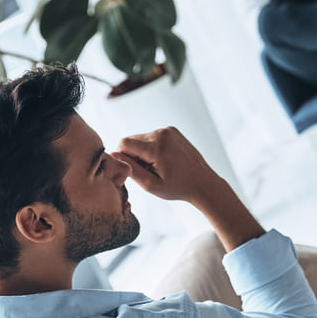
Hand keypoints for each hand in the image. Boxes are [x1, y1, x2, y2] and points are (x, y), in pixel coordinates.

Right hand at [112, 127, 226, 204]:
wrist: (203, 182)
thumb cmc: (178, 187)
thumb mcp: (151, 185)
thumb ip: (131, 169)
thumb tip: (113, 154)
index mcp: (157, 147)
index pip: (124, 143)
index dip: (124, 157)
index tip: (135, 170)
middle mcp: (163, 133)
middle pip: (132, 139)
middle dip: (134, 155)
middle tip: (149, 170)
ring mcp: (169, 130)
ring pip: (141, 138)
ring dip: (143, 152)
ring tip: (158, 166)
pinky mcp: (173, 130)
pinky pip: (152, 137)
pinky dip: (152, 148)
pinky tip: (164, 160)